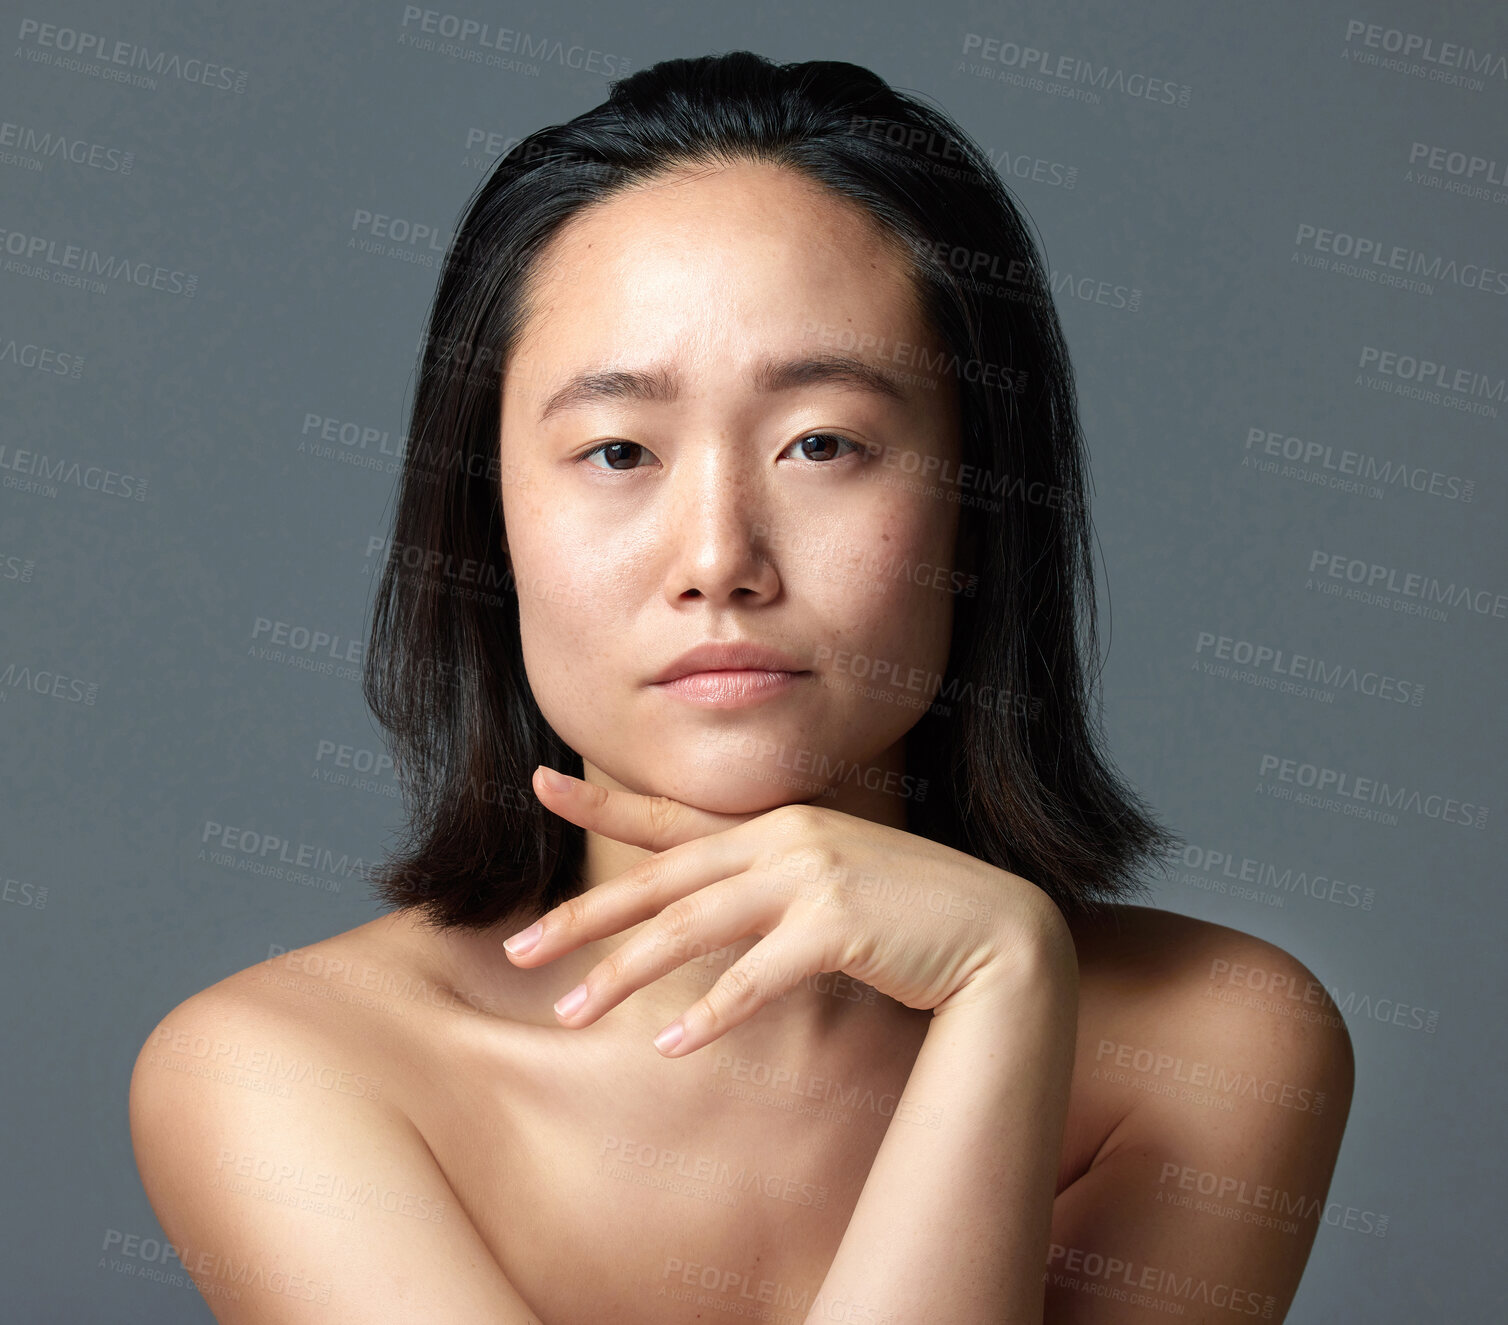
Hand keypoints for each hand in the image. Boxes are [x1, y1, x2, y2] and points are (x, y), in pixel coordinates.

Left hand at [501, 766, 1071, 1056]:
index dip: (600, 803)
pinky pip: (756, 977)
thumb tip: (699, 913)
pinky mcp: (838, 925)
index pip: (669, 817)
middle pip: (660, 882)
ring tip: (570, 1014)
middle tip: (516, 953)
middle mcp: (783, 841)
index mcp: (775, 826)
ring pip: (692, 928)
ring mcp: (810, 878)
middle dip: (583, 919)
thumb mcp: (829, 878)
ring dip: (625, 974)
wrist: (999, 929)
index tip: (536, 785)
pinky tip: (673, 1045)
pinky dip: (712, 1013)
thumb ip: (765, 885)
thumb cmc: (907, 912)